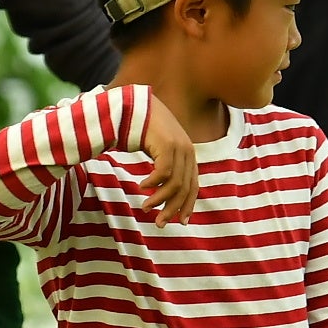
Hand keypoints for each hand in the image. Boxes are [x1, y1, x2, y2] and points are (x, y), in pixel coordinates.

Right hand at [138, 97, 197, 223]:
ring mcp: (179, 147)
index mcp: (188, 155)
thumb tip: (160, 191)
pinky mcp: (167, 144)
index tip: (180, 223)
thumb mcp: (157, 150)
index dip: (187, 206)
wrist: (134, 104)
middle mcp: (188, 151)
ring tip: (145, 207)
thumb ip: (164, 167)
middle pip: (185, 189)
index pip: (193, 186)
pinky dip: (153, 183)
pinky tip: (141, 187)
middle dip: (172, 209)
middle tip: (159, 223)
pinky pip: (163, 172)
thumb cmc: (143, 129)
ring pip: (174, 184)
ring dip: (159, 199)